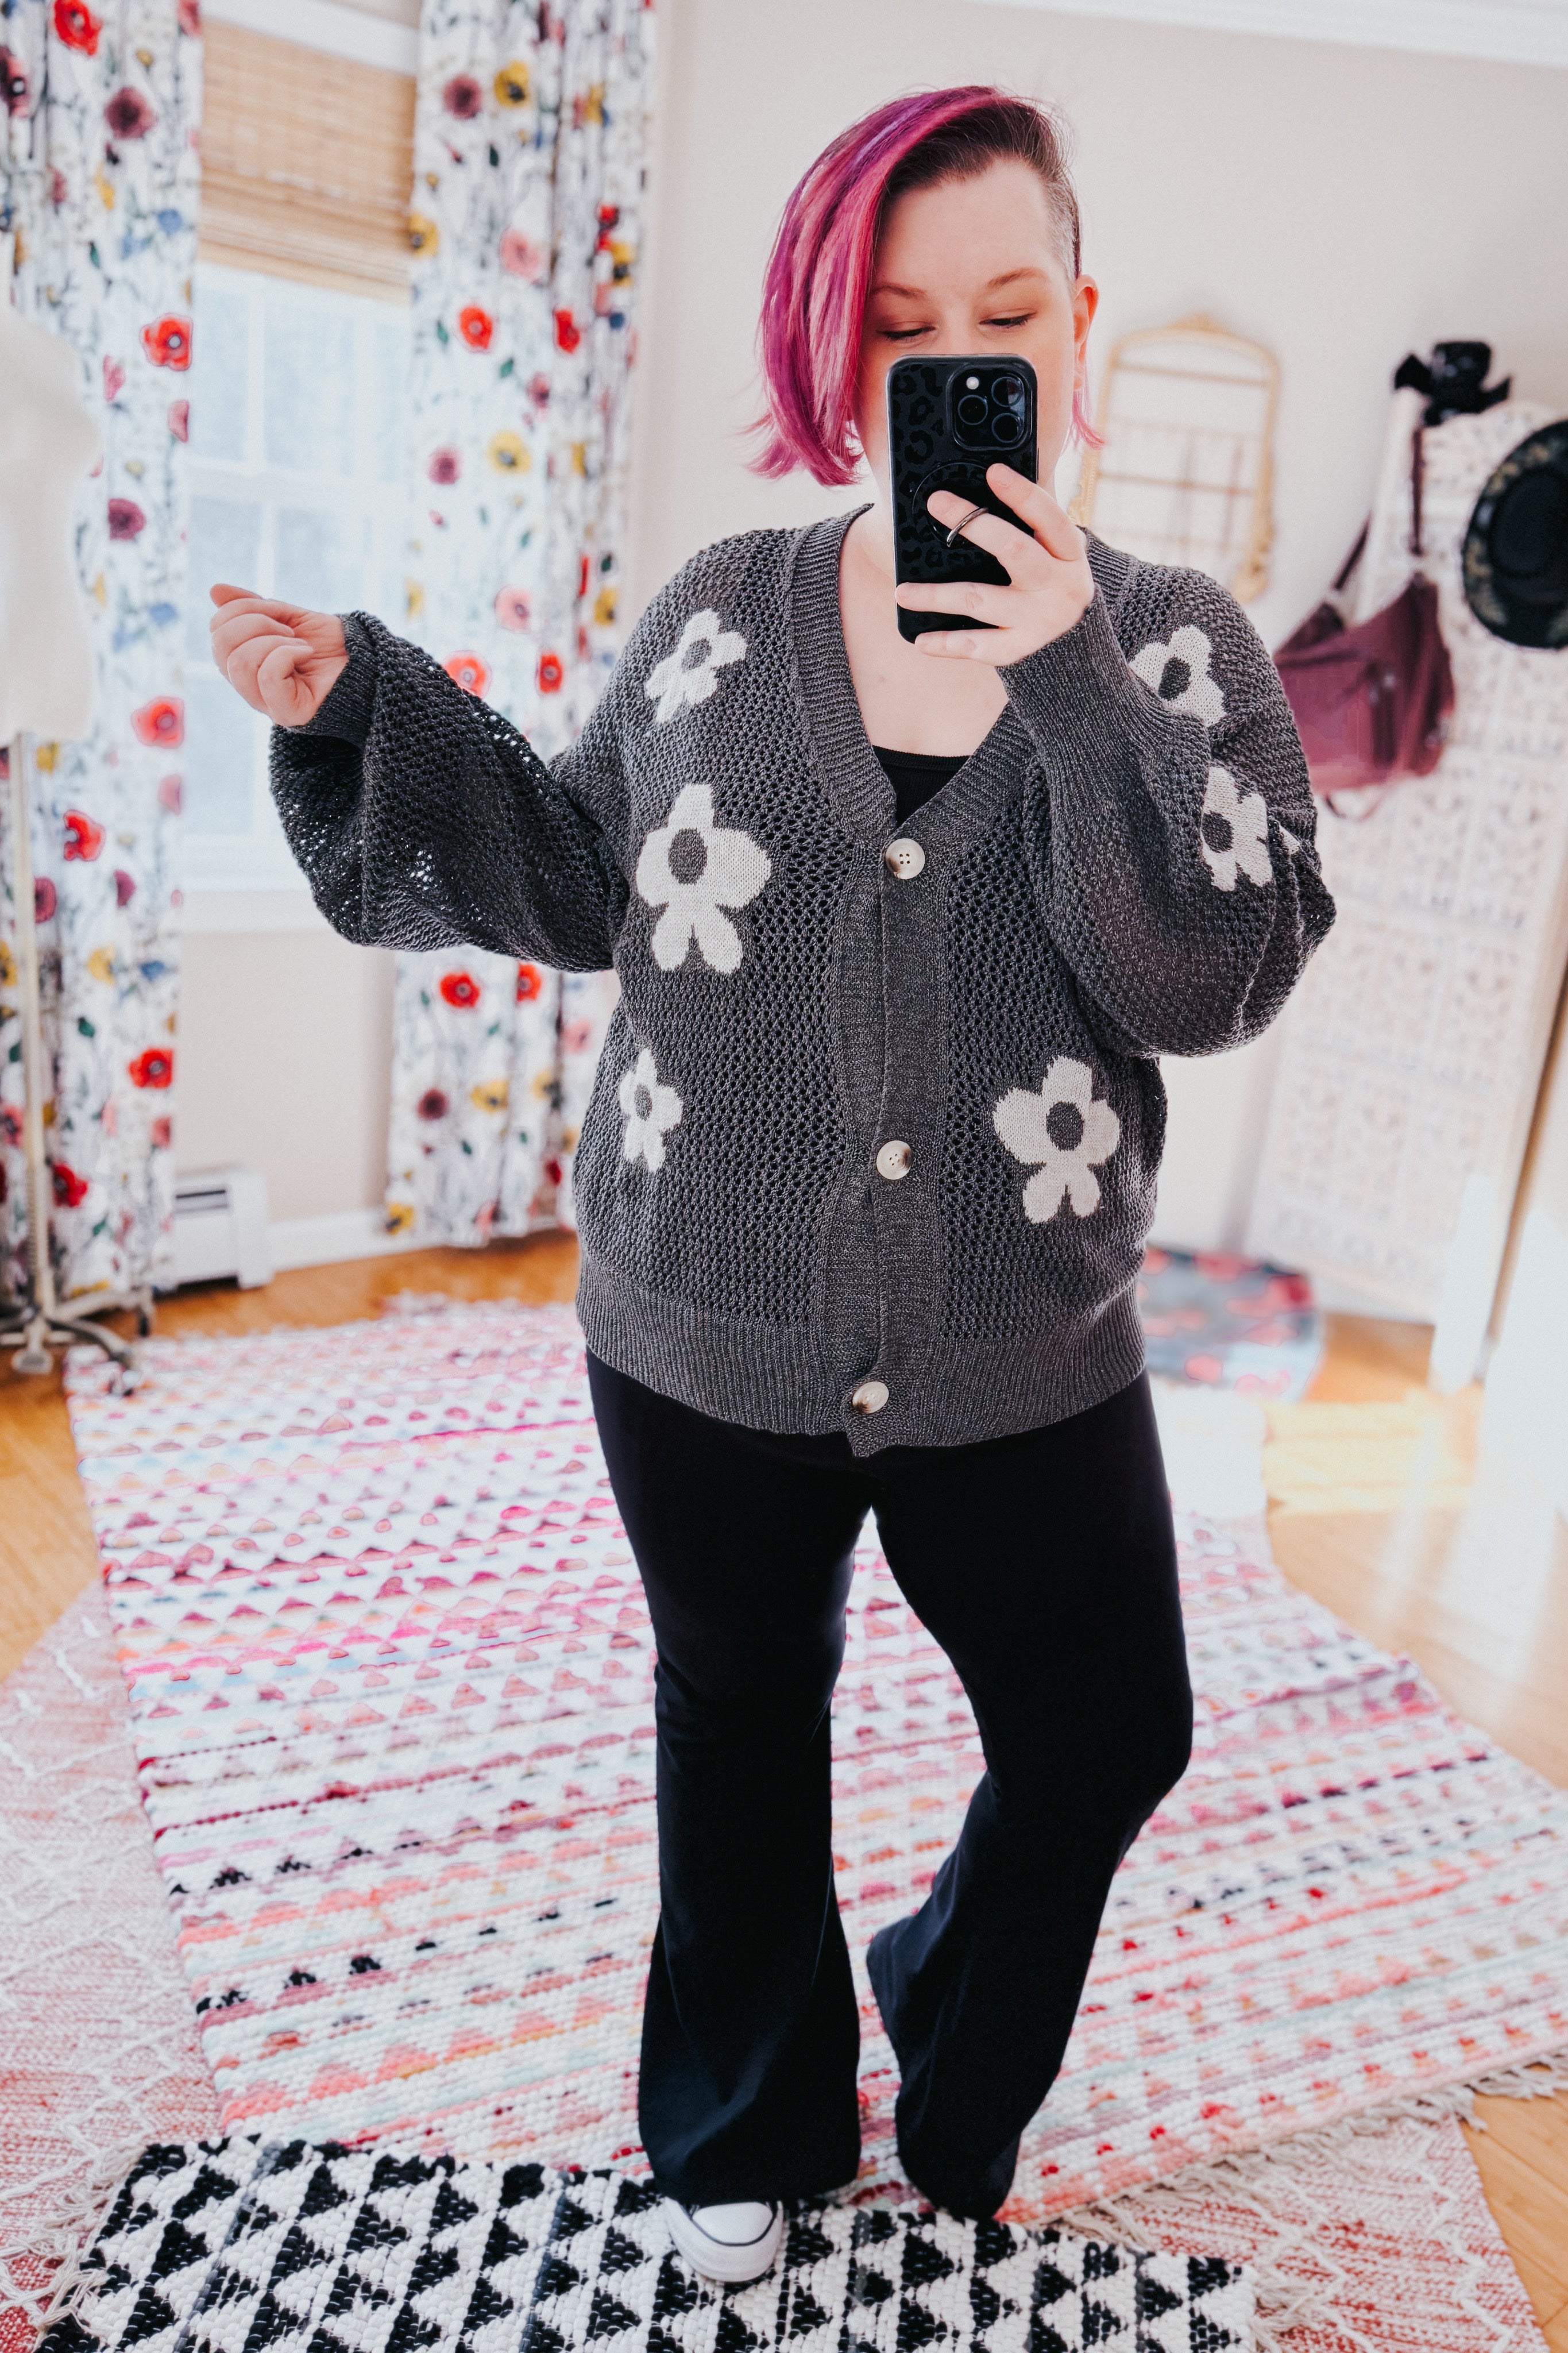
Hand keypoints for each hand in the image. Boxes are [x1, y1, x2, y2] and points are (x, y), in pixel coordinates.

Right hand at [208, 583, 347, 725]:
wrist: (366, 663)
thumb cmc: (328, 644)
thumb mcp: (287, 616)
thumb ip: (252, 606)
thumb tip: (214, 590)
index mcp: (245, 663)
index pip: (217, 631)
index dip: (242, 610)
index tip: (276, 614)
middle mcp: (249, 687)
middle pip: (221, 645)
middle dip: (255, 622)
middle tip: (288, 630)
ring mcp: (267, 703)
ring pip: (240, 662)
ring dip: (273, 641)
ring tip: (299, 644)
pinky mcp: (288, 713)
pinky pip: (267, 677)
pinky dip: (286, 654)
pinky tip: (306, 653)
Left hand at [895, 465, 1093, 663]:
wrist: (1075, 634)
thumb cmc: (1050, 575)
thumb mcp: (1052, 546)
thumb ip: (1027, 522)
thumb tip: (978, 487)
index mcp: (1069, 551)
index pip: (1049, 516)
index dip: (1022, 494)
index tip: (994, 471)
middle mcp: (1059, 584)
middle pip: (1014, 550)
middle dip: (973, 524)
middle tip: (936, 502)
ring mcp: (1039, 619)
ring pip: (982, 601)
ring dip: (938, 596)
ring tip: (903, 592)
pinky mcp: (1020, 646)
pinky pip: (979, 646)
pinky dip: (947, 645)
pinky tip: (920, 640)